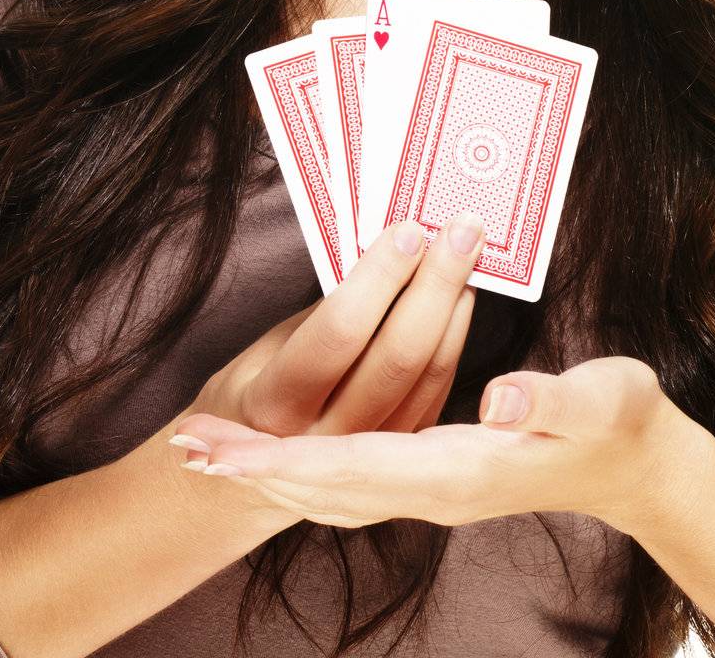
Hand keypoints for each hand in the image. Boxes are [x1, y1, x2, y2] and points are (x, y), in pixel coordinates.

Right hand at [169, 211, 487, 523]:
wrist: (246, 485)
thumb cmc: (258, 393)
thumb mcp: (269, 351)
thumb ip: (324, 313)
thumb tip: (387, 252)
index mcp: (274, 405)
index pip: (337, 336)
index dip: (379, 280)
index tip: (408, 230)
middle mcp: (323, 443)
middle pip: (396, 358)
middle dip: (435, 285)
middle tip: (461, 229)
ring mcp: (367, 465)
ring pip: (426, 376)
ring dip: (454, 308)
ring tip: (469, 253)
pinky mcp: (400, 468)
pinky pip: (436, 394)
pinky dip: (454, 340)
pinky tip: (461, 299)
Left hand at [172, 353, 684, 535]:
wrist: (639, 464)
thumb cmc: (620, 420)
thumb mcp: (599, 399)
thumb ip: (550, 400)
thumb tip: (501, 400)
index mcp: (463, 467)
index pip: (356, 465)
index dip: (287, 459)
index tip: (226, 451)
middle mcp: (438, 487)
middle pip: (327, 485)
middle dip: (254, 468)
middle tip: (186, 449)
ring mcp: (438, 486)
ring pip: (335, 488)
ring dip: (270, 472)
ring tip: (213, 454)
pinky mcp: (441, 474)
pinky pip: (357, 481)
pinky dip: (308, 472)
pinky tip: (287, 462)